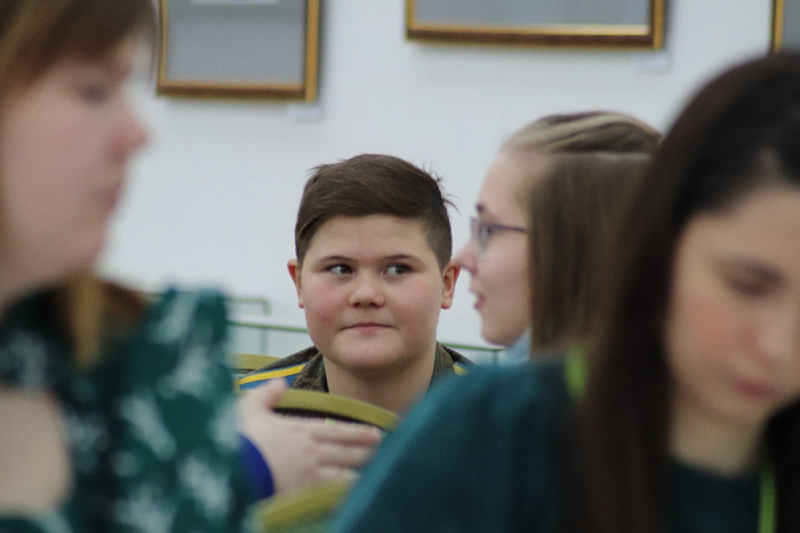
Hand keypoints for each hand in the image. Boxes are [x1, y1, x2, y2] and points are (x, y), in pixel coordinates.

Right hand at [237, 380, 382, 494]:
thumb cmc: (238, 439)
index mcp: (300, 430)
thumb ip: (265, 395)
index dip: (357, 433)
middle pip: (347, 452)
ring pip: (344, 473)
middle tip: (386, 450)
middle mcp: (311, 451)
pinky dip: (346, 491)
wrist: (233, 469)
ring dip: (361, 471)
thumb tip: (279, 383)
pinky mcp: (304, 494)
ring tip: (377, 471)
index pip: (337, 431)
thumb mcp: (248, 409)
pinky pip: (332, 493)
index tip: (374, 433)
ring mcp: (310, 474)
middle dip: (367, 451)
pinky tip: (356, 492)